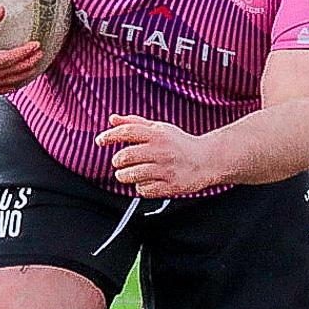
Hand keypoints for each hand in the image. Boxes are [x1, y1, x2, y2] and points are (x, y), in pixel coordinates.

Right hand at [0, 8, 43, 94]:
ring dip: (17, 77)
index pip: (8, 60)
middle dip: (26, 64)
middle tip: (41, 55)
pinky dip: (1, 87)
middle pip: (7, 74)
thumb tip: (2, 10)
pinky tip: (13, 84)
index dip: (25, 53)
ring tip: (32, 67)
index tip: (38, 45)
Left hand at [95, 114, 216, 197]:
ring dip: (125, 175)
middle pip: (124, 156)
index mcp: (158, 134)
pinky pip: (142, 190)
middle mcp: (162, 151)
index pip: (127, 132)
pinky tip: (148, 181)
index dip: (109, 136)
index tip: (100, 141)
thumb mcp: (160, 129)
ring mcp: (166, 169)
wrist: (208, 160)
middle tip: (122, 162)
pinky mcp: (170, 186)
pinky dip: (141, 187)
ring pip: (129, 175)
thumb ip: (134, 123)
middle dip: (118, 161)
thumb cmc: (180, 144)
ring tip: (132, 173)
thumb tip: (112, 119)